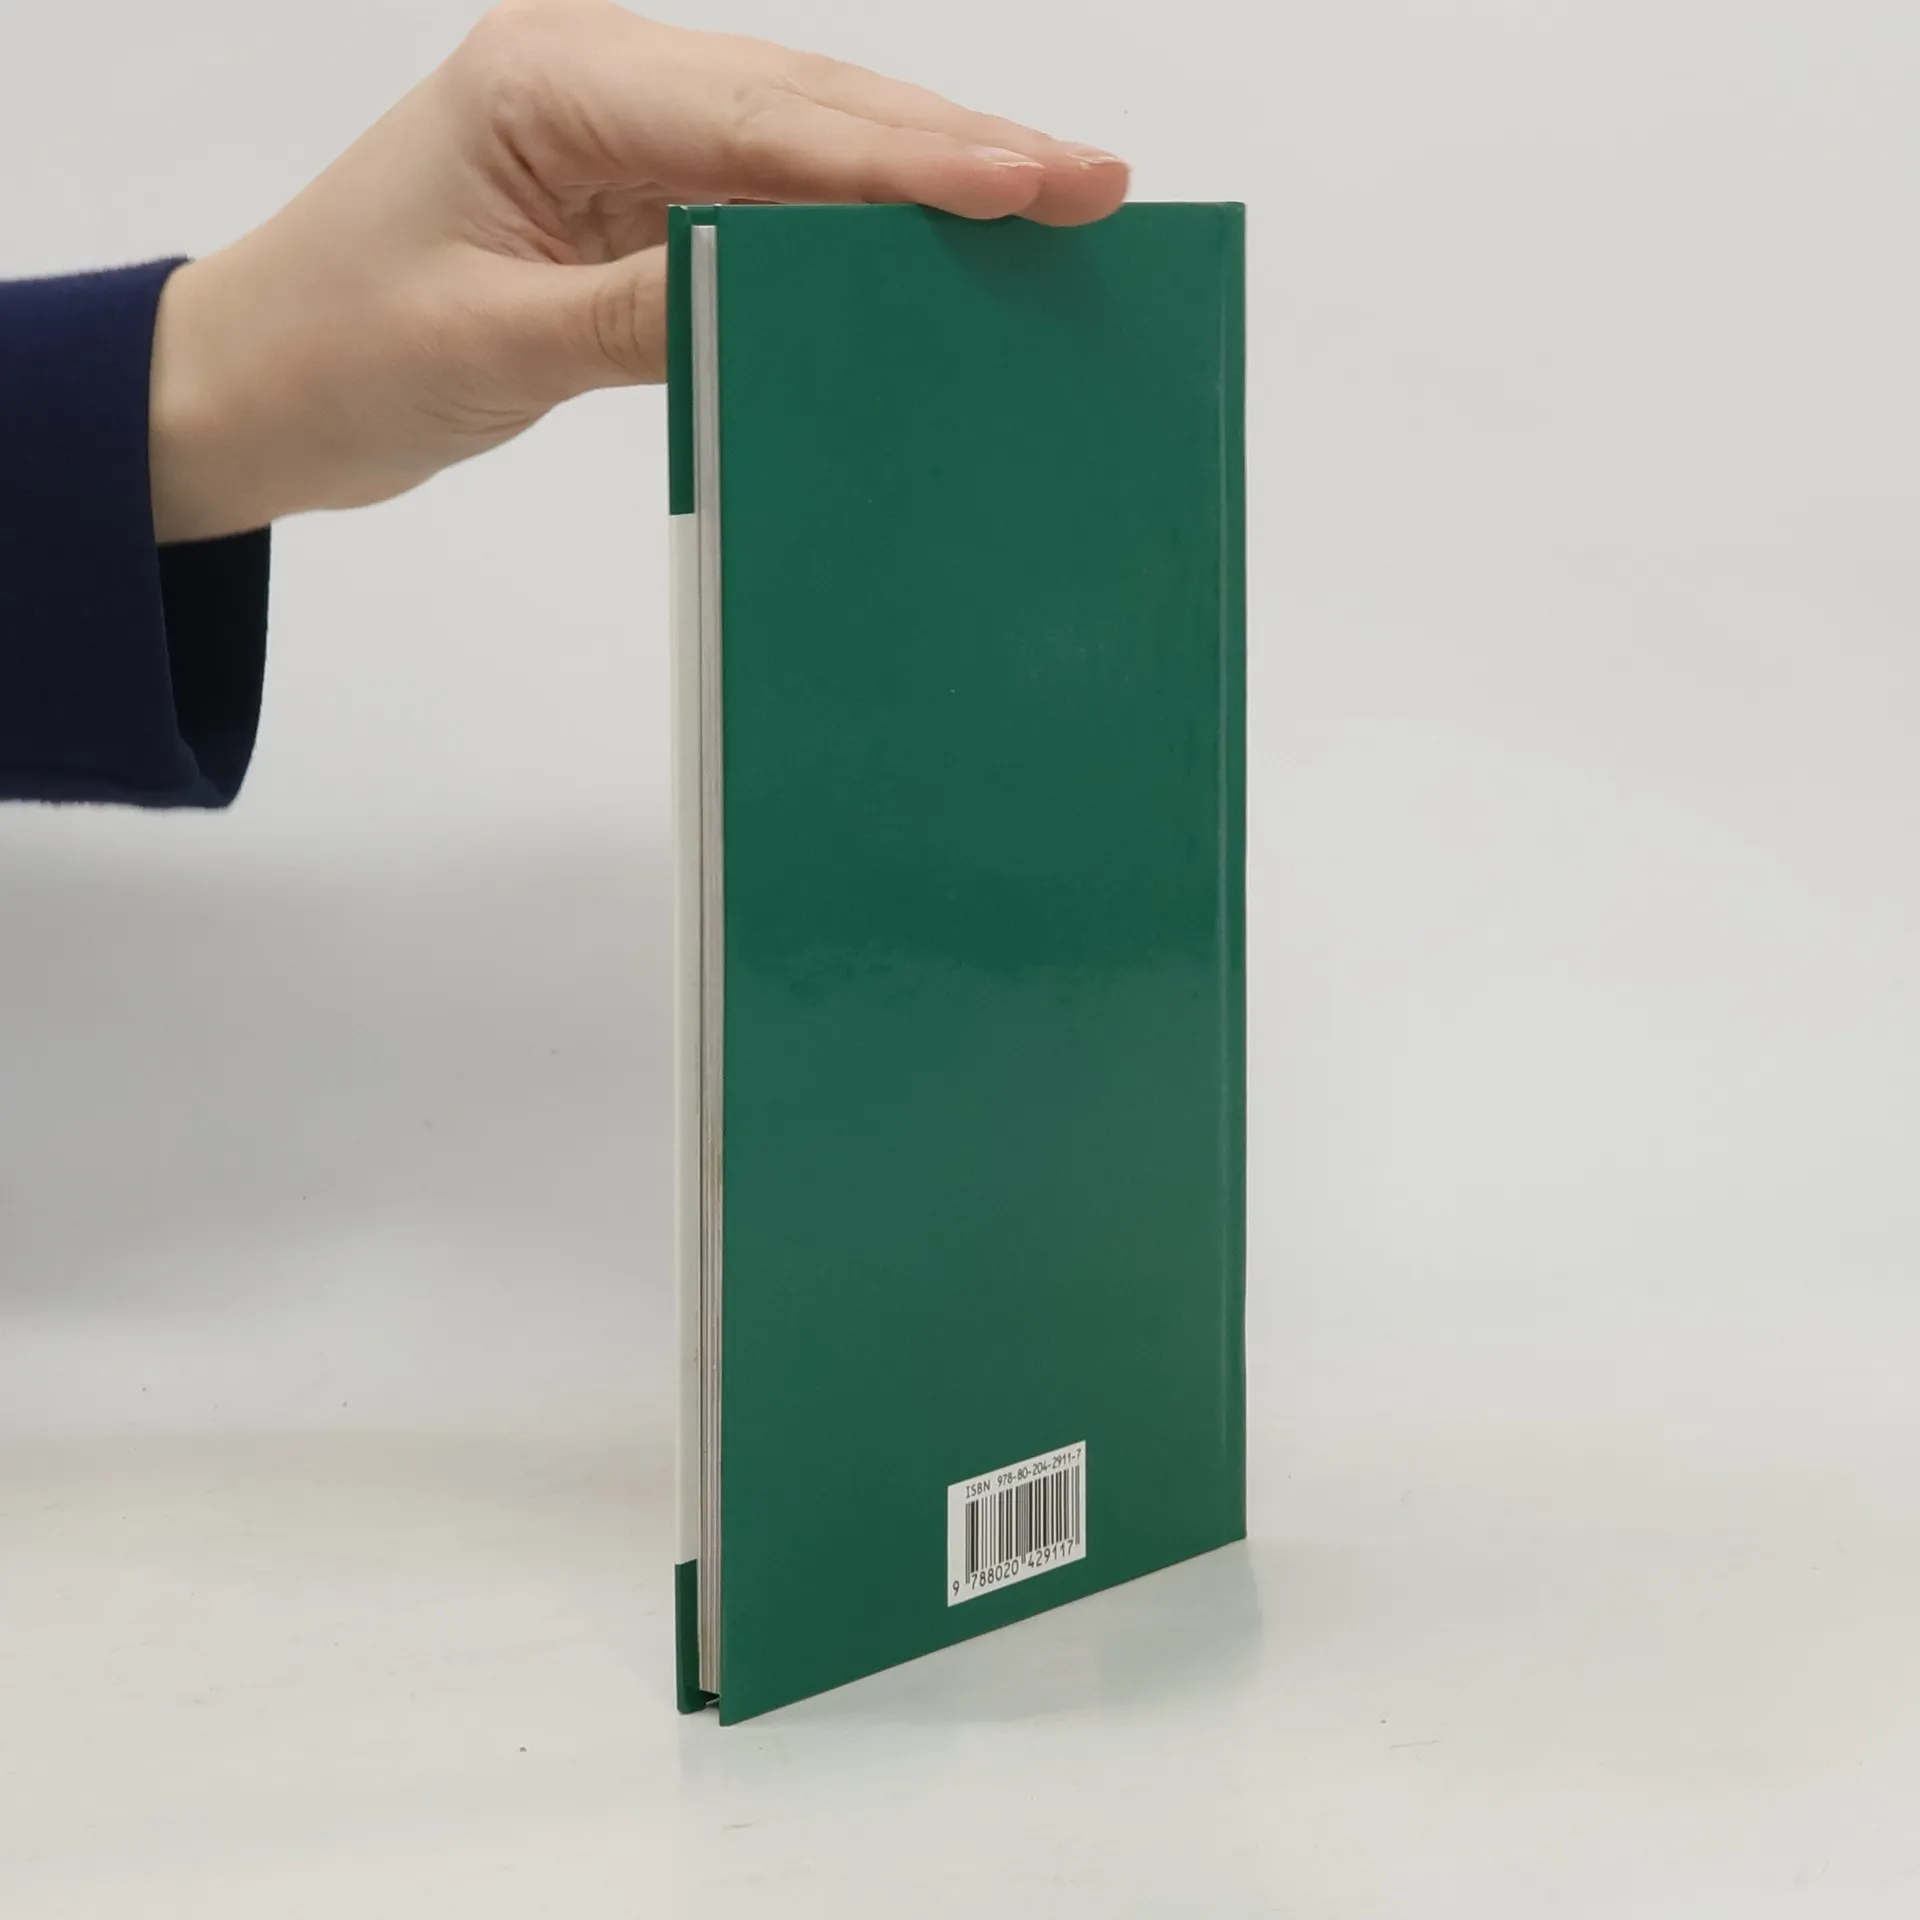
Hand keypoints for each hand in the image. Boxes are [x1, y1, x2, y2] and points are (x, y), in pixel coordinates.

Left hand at [148, 0, 1129, 542]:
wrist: (250, 389)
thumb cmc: (335, 354)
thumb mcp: (497, 344)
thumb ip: (651, 308)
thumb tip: (798, 293)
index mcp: (551, 84)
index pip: (768, 120)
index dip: (913, 156)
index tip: (1034, 179)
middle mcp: (595, 83)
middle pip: (807, 109)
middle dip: (953, 149)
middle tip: (1090, 181)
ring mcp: (615, 138)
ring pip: (800, 148)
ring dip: (918, 181)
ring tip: (1046, 204)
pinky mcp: (625, 201)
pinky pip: (762, 208)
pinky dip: (849, 233)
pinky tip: (927, 250)